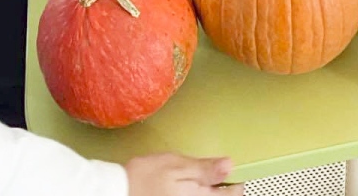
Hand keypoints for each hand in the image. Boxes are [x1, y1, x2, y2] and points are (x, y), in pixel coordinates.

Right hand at [125, 153, 239, 194]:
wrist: (120, 192)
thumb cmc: (146, 177)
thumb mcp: (177, 165)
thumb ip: (205, 168)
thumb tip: (229, 165)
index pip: (233, 194)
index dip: (238, 180)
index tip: (237, 171)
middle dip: (224, 187)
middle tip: (220, 173)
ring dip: (210, 190)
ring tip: (204, 179)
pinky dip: (197, 193)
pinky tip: (189, 187)